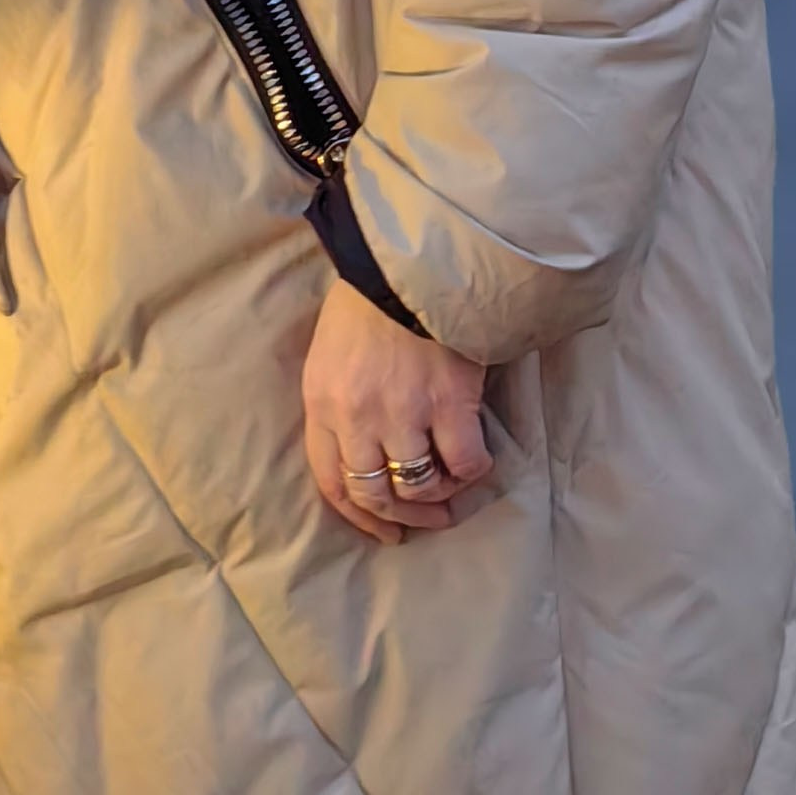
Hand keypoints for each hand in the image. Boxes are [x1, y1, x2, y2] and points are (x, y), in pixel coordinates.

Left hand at [301, 279, 491, 544]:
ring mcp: (403, 412)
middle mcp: (356, 416)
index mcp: (322, 402)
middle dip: (400, 517)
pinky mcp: (448, 404)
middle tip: (423, 520)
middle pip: (373, 494)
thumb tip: (361, 456)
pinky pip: (463, 464)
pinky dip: (470, 472)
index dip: (358, 517)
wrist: (405, 264)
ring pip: (417, 485)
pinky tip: (474, 462)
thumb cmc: (365, 303)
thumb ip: (336, 405)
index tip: (382, 530)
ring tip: (449, 490)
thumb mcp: (329, 355)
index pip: (331, 482)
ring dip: (436, 496)